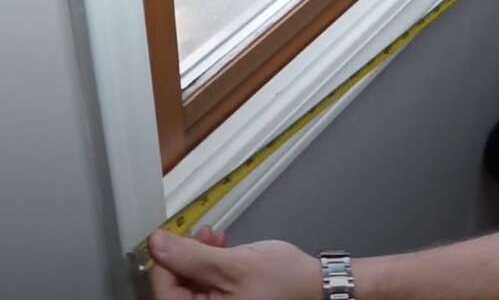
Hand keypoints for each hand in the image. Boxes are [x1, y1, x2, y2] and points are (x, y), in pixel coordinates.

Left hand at [148, 228, 320, 299]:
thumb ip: (191, 256)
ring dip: (196, 258)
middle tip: (198, 233)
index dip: (164, 261)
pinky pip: (205, 287)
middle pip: (176, 289)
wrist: (315, 285)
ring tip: (212, 236)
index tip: (169, 237)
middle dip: (183, 257)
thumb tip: (157, 243)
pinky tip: (219, 249)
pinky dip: (208, 266)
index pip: (164, 292)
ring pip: (190, 285)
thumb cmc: (281, 280)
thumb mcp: (232, 264)